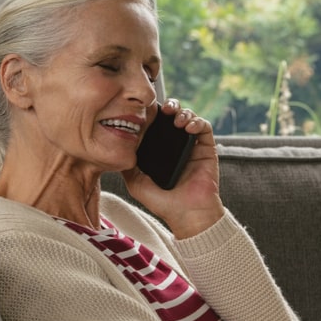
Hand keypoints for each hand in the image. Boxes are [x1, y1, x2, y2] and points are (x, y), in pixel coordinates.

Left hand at [122, 99, 225, 238]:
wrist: (186, 213)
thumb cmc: (162, 202)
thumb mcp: (135, 183)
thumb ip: (126, 165)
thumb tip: (114, 149)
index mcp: (158, 151)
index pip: (154, 125)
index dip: (150, 115)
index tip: (144, 112)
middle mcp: (174, 146)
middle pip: (172, 116)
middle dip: (168, 107)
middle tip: (163, 109)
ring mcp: (191, 146)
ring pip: (188, 117)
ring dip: (183, 112)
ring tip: (176, 120)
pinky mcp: (206, 149)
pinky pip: (204, 128)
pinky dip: (197, 121)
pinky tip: (189, 127)